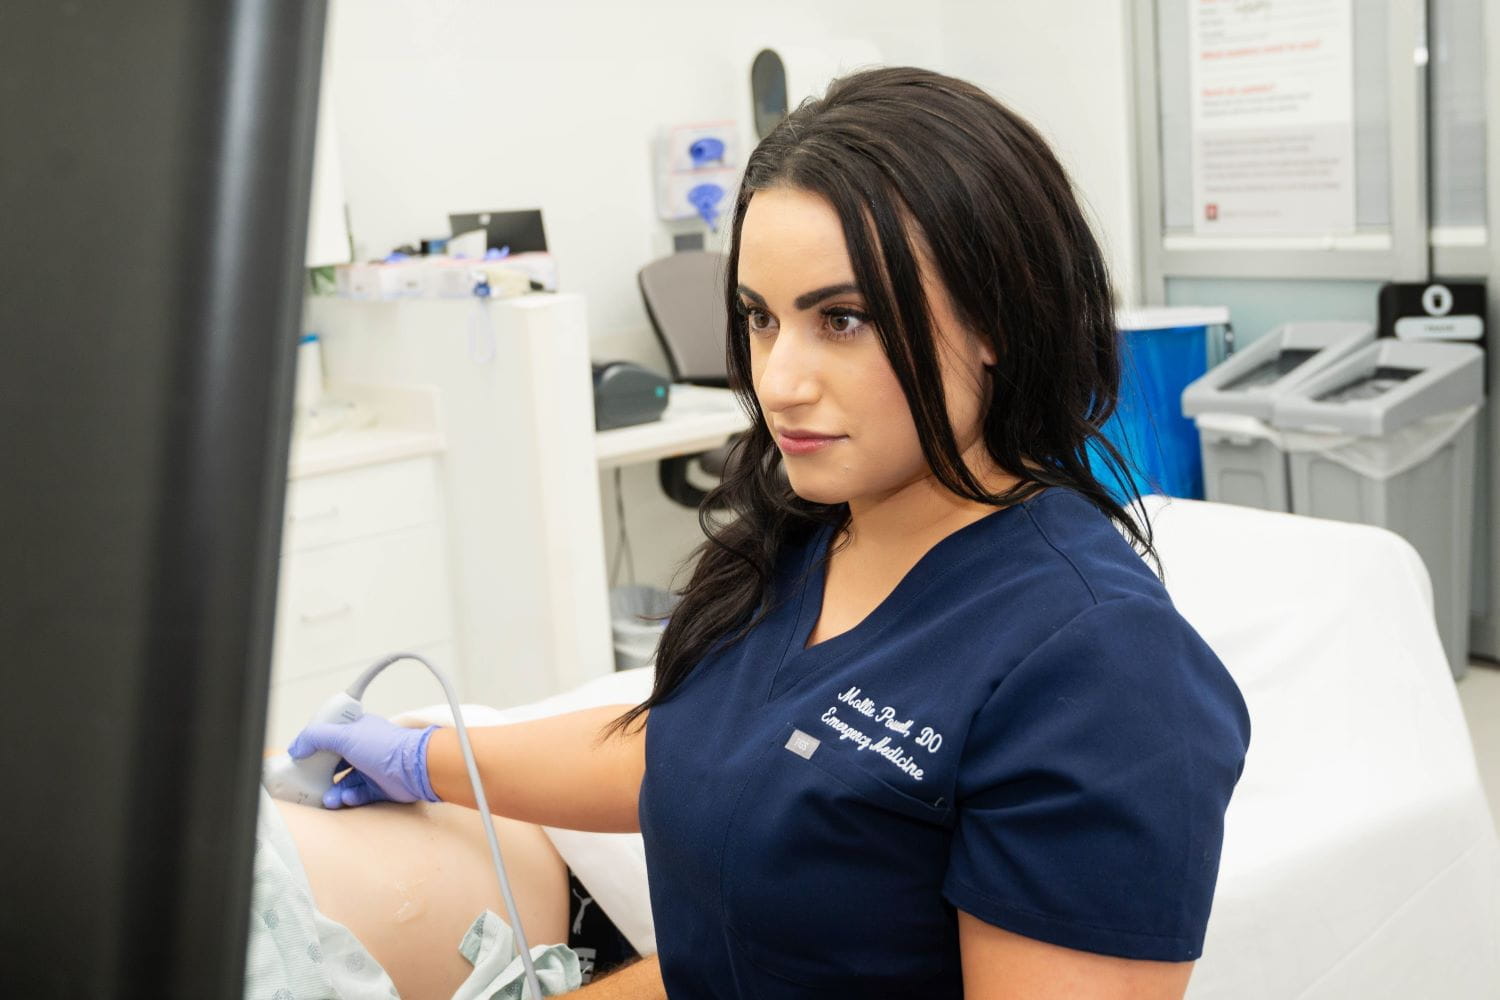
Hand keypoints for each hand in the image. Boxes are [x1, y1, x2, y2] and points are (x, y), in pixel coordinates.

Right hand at [287, 713, 440, 808]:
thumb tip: (298, 746)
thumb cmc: (385, 746)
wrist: (413, 768)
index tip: (301, 756)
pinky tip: (348, 797)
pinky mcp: (379, 786)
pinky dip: (350, 797)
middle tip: (309, 782)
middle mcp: (364, 748)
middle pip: (335, 762)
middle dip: (321, 774)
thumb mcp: (344, 735)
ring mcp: (372, 768)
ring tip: (329, 798)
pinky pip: (358, 794)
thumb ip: (317, 737)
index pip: (330, 736)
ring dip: (334, 791)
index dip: (315, 745)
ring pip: (345, 782)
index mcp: (356, 730)